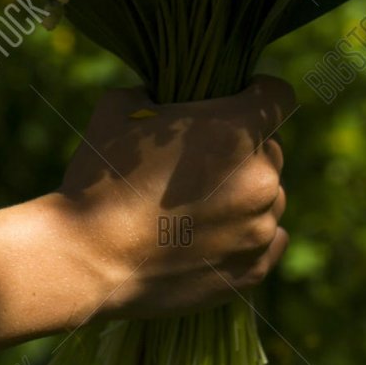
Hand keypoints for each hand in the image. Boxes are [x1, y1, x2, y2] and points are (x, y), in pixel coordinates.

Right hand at [52, 76, 294, 320]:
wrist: (86, 260)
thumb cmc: (100, 180)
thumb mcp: (118, 111)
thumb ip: (154, 93)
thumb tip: (161, 96)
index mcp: (234, 131)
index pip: (279, 97)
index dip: (259, 93)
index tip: (242, 99)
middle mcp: (259, 179)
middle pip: (271, 150)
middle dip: (243, 150)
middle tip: (201, 162)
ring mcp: (259, 229)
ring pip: (270, 197)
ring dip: (245, 194)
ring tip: (199, 204)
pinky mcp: (251, 271)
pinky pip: (270, 240)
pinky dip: (250, 234)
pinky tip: (215, 233)